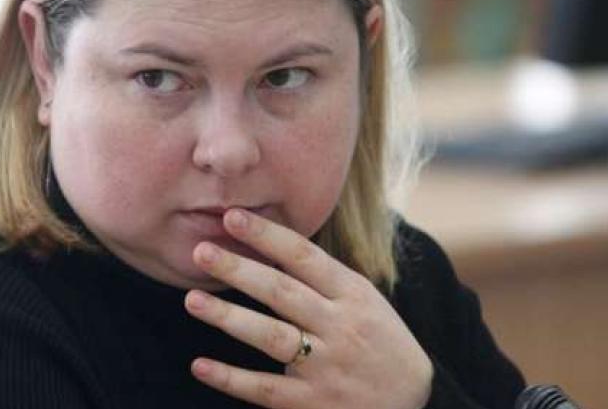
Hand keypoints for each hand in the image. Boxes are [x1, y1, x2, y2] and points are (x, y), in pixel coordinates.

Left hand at [183, 209, 432, 408]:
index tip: (231, 217)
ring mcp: (326, 367)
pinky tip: (200, 364)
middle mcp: (340, 327)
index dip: (267, 235)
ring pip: (271, 337)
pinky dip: (230, 378)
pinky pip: (264, 389)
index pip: (305, 257)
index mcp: (353, 294)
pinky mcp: (312, 403)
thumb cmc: (378, 339)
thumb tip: (265, 240)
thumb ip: (321, 276)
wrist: (415, 402)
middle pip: (282, 292)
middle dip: (239, 269)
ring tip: (192, 300)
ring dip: (228, 318)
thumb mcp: (363, 299)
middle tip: (200, 251)